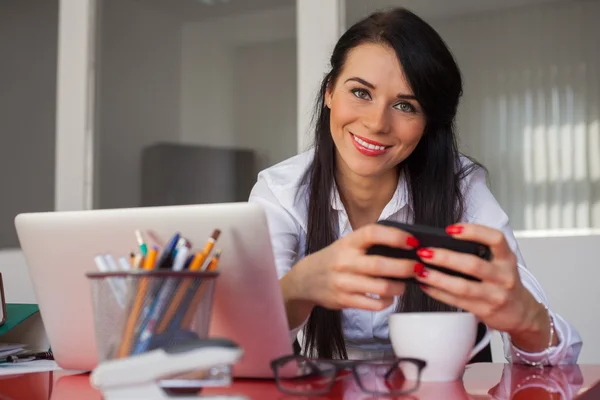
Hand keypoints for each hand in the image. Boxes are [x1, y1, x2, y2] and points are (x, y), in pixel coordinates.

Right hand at [287, 224, 418, 310]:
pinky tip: (389, 297)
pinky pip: (373, 304)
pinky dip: (386, 301)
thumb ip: (369, 244)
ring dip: (399, 287)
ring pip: (380, 287)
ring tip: (405, 284)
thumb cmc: (334, 259)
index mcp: (348, 242)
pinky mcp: (344, 300)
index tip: (412, 242)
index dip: (395, 236)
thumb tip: (406, 247)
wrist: (305, 280)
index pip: (373, 233)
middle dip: (405, 267)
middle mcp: (344, 261)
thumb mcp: (346, 245)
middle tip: (419, 267)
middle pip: (381, 264)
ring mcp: (343, 282)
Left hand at [413, 224, 550, 348]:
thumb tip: (442, 243)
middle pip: (473, 264)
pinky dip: (438, 292)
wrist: (521, 313)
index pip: (495, 239)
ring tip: (420, 271)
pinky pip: (457, 301)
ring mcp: (495, 295)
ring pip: (462, 286)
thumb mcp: (500, 264)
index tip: (451, 229)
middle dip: (445, 257)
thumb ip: (480, 253)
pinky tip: (426, 285)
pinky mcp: (485, 310)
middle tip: (424, 252)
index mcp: (507, 259)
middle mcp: (504, 276)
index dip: (473, 231)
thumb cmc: (503, 283)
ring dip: (437, 278)